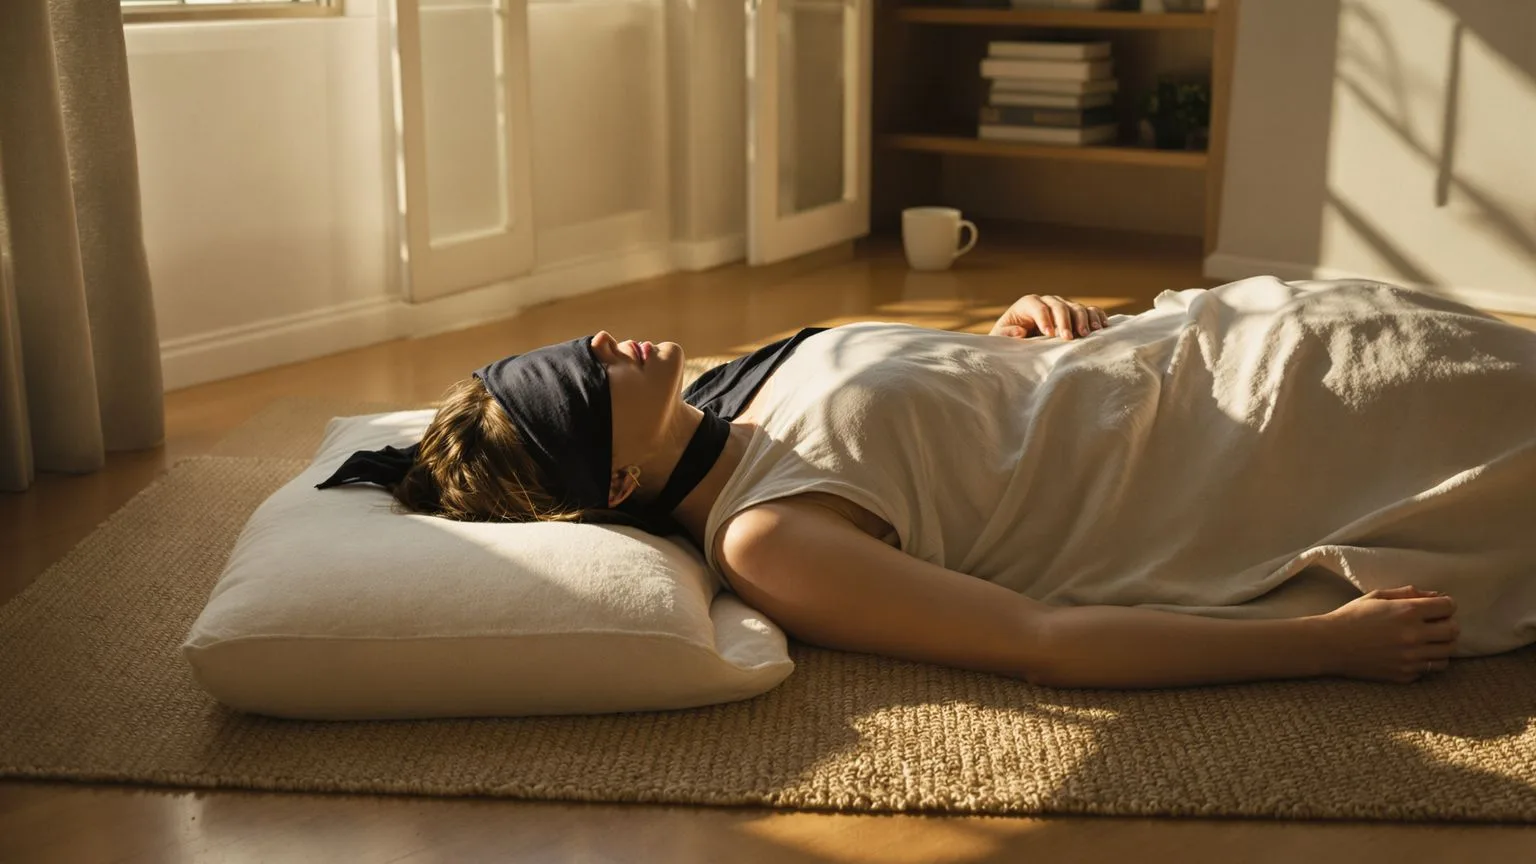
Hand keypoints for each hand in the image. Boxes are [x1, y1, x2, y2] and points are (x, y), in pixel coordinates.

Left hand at [990, 294, 1108, 340]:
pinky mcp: (1075, 313)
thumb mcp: (1001, 338)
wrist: (1022, 339)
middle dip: (1065, 322)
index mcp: (1028, 303)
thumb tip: (1020, 331)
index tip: (1048, 335)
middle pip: (1059, 306)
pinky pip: (1090, 310)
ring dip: (1083, 320)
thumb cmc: (1009, 338)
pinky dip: (1097, 316)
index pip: (1038, 306)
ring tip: (1087, 334)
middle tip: (1068, 338)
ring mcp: (1063, 306)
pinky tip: (1102, 327)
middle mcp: (1048, 301)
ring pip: (1076, 307)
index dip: (1044, 319)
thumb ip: (1006, 334)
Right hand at [1318, 586, 1459, 682]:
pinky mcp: (1405, 674)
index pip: (1449, 607)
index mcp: (1407, 611)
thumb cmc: (1351, 617)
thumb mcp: (1376, 597)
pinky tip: (1413, 654)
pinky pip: (1431, 668)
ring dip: (1441, 645)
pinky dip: (1428, 661)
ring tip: (1427, 641)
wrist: (1329, 645)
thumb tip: (1436, 596)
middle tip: (1434, 624)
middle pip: (1454, 631)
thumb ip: (1408, 593)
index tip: (1437, 607)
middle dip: (1448, 625)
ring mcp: (1411, 658)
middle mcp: (1414, 635)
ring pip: (1448, 653)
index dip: (1445, 605)